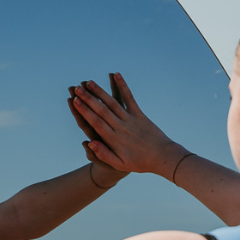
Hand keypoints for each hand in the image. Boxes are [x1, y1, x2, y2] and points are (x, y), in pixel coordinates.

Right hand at [68, 73, 187, 179]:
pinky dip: (123, 86)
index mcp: (113, 139)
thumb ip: (104, 154)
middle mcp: (120, 127)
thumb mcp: (120, 164)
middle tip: (77, 88)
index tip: (75, 101)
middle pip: (101, 110)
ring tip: (89, 82)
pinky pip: (129, 98)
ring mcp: (130, 119)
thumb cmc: (140, 162)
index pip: (96, 122)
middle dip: (88, 98)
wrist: (163, 157)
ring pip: (112, 103)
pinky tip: (116, 75)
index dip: (85, 111)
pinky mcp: (139, 114)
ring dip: (100, 91)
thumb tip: (89, 142)